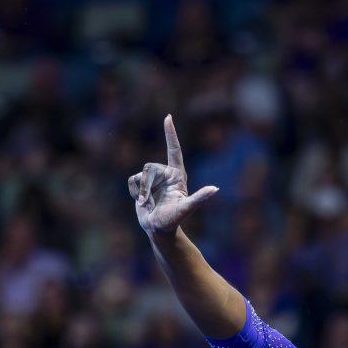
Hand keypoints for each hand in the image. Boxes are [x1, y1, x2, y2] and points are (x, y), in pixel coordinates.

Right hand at [127, 115, 217, 236]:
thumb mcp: (187, 208)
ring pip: (140, 175)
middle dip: (146, 186)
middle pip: (150, 167)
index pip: (174, 150)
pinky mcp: (141, 185)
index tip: (168, 117)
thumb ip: (200, 198)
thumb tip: (215, 189)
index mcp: (177, 176)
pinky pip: (132, 180)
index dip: (171, 134)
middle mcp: (165, 174)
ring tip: (147, 204)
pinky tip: (141, 202)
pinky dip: (134, 192)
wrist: (158, 229)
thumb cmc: (174, 220)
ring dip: (141, 192)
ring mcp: (153, 179)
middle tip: (147, 202)